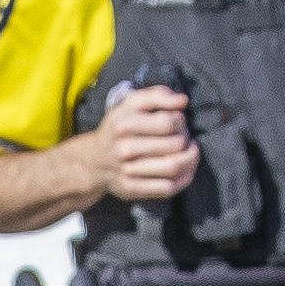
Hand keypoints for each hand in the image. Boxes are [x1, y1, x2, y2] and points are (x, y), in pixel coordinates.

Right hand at [89, 80, 204, 205]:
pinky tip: (185, 169)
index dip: (180, 121)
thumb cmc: (119, 128)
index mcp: (123, 124)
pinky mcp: (131, 189)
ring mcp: (126, 171)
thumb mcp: (132, 104)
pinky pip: (168, 188)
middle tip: (184, 137)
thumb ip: (157, 95)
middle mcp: (123, 149)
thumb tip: (183, 101)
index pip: (167, 123)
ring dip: (190, 159)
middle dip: (186, 139)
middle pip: (174, 145)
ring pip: (173, 168)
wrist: (94, 160)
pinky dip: (184, 178)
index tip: (178, 122)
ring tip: (190, 152)